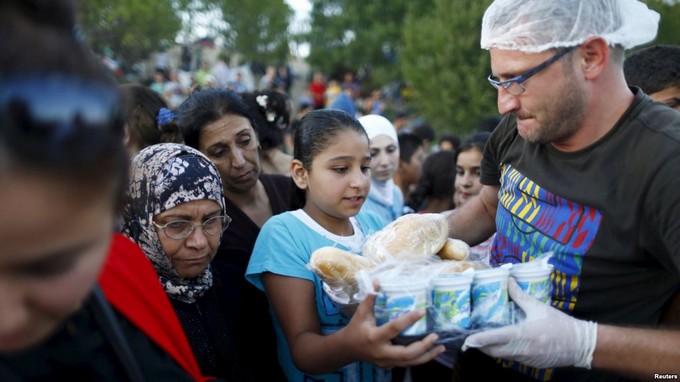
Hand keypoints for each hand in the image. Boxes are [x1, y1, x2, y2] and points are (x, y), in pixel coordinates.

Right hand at [344, 285, 445, 368]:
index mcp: (374, 337)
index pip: (394, 328)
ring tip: (441, 347)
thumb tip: (377, 281)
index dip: (408, 320)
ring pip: (410, 362)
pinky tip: (432, 352)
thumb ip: (370, 298)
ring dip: (427, 356)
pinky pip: (408, 363)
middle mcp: (382, 352)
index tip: (422, 311)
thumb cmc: (355, 328)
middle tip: (435, 336)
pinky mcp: (390, 365)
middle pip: (406, 354)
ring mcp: (386, 361)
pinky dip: (422, 358)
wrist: (347, 349)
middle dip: (423, 346)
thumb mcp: (361, 313)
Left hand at [462, 278, 597, 368]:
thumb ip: (520, 296)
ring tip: (485, 338)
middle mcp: (521, 350)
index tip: (467, 340)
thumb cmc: (560, 325)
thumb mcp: (539, 307)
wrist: (580, 345)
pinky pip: (512, 359)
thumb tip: (508, 281)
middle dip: (481, 346)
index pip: (495, 339)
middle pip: (493, 352)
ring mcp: (526, 359)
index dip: (479, 340)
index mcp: (522, 335)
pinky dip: (505, 352)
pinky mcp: (531, 364)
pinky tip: (505, 343)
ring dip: (492, 349)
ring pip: (502, 356)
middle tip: (471, 338)